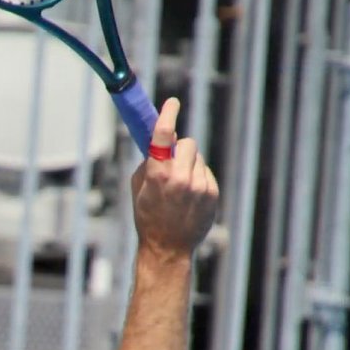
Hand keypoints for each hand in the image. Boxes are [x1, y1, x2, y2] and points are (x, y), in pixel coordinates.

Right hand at [130, 98, 218, 257]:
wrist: (168, 247)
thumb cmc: (147, 216)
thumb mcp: (138, 188)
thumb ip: (149, 163)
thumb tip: (159, 142)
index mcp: (157, 175)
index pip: (164, 134)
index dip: (169, 113)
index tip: (173, 102)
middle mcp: (180, 177)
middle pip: (187, 142)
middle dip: (178, 148)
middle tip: (172, 161)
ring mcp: (199, 185)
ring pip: (197, 157)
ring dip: (188, 164)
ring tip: (180, 187)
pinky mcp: (211, 192)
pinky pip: (205, 172)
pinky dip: (197, 178)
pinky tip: (189, 196)